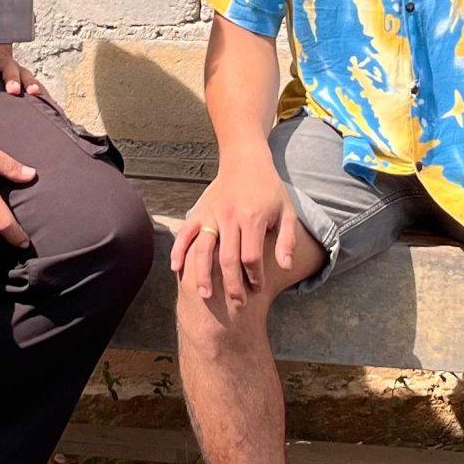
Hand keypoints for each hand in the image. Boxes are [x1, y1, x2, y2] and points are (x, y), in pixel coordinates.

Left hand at [0, 37, 42, 97]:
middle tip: (13, 90)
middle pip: (10, 69)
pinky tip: (47, 100)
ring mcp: (17, 70)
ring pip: (26, 76)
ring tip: (35, 93)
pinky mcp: (25, 78)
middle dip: (12, 79)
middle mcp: (5, 62)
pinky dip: (42, 92)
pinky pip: (35, 84)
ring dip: (31, 84)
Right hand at [171, 157, 301, 307]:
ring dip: (202, 275)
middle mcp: (229, 217)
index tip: (258, 288)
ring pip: (202, 250)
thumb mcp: (286, 211)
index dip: (255, 276)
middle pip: (227, 259)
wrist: (245, 160)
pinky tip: (176, 269)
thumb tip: (285, 267)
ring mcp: (211, 214)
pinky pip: (186, 234)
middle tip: (237, 303)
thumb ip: (287, 239)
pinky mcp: (199, 211)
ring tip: (205, 296)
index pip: (251, 257)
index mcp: (252, 218)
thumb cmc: (269, 189)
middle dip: (232, 284)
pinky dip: (179, 251)